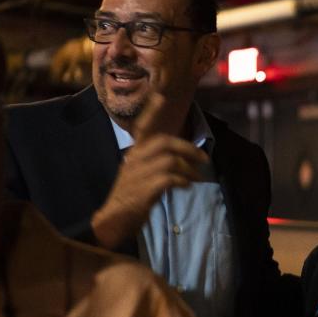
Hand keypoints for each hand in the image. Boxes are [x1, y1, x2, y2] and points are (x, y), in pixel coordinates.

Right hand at [92, 93, 208, 248]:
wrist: (112, 221)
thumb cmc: (130, 198)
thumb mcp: (139, 175)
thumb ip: (155, 164)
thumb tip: (182, 162)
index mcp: (134, 154)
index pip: (142, 127)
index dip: (151, 112)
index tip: (160, 96)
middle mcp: (134, 160)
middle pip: (164, 143)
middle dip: (188, 149)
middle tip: (204, 159)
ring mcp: (138, 174)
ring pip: (169, 160)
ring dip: (189, 169)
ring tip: (197, 178)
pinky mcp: (143, 190)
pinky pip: (168, 178)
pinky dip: (182, 181)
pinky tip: (185, 186)